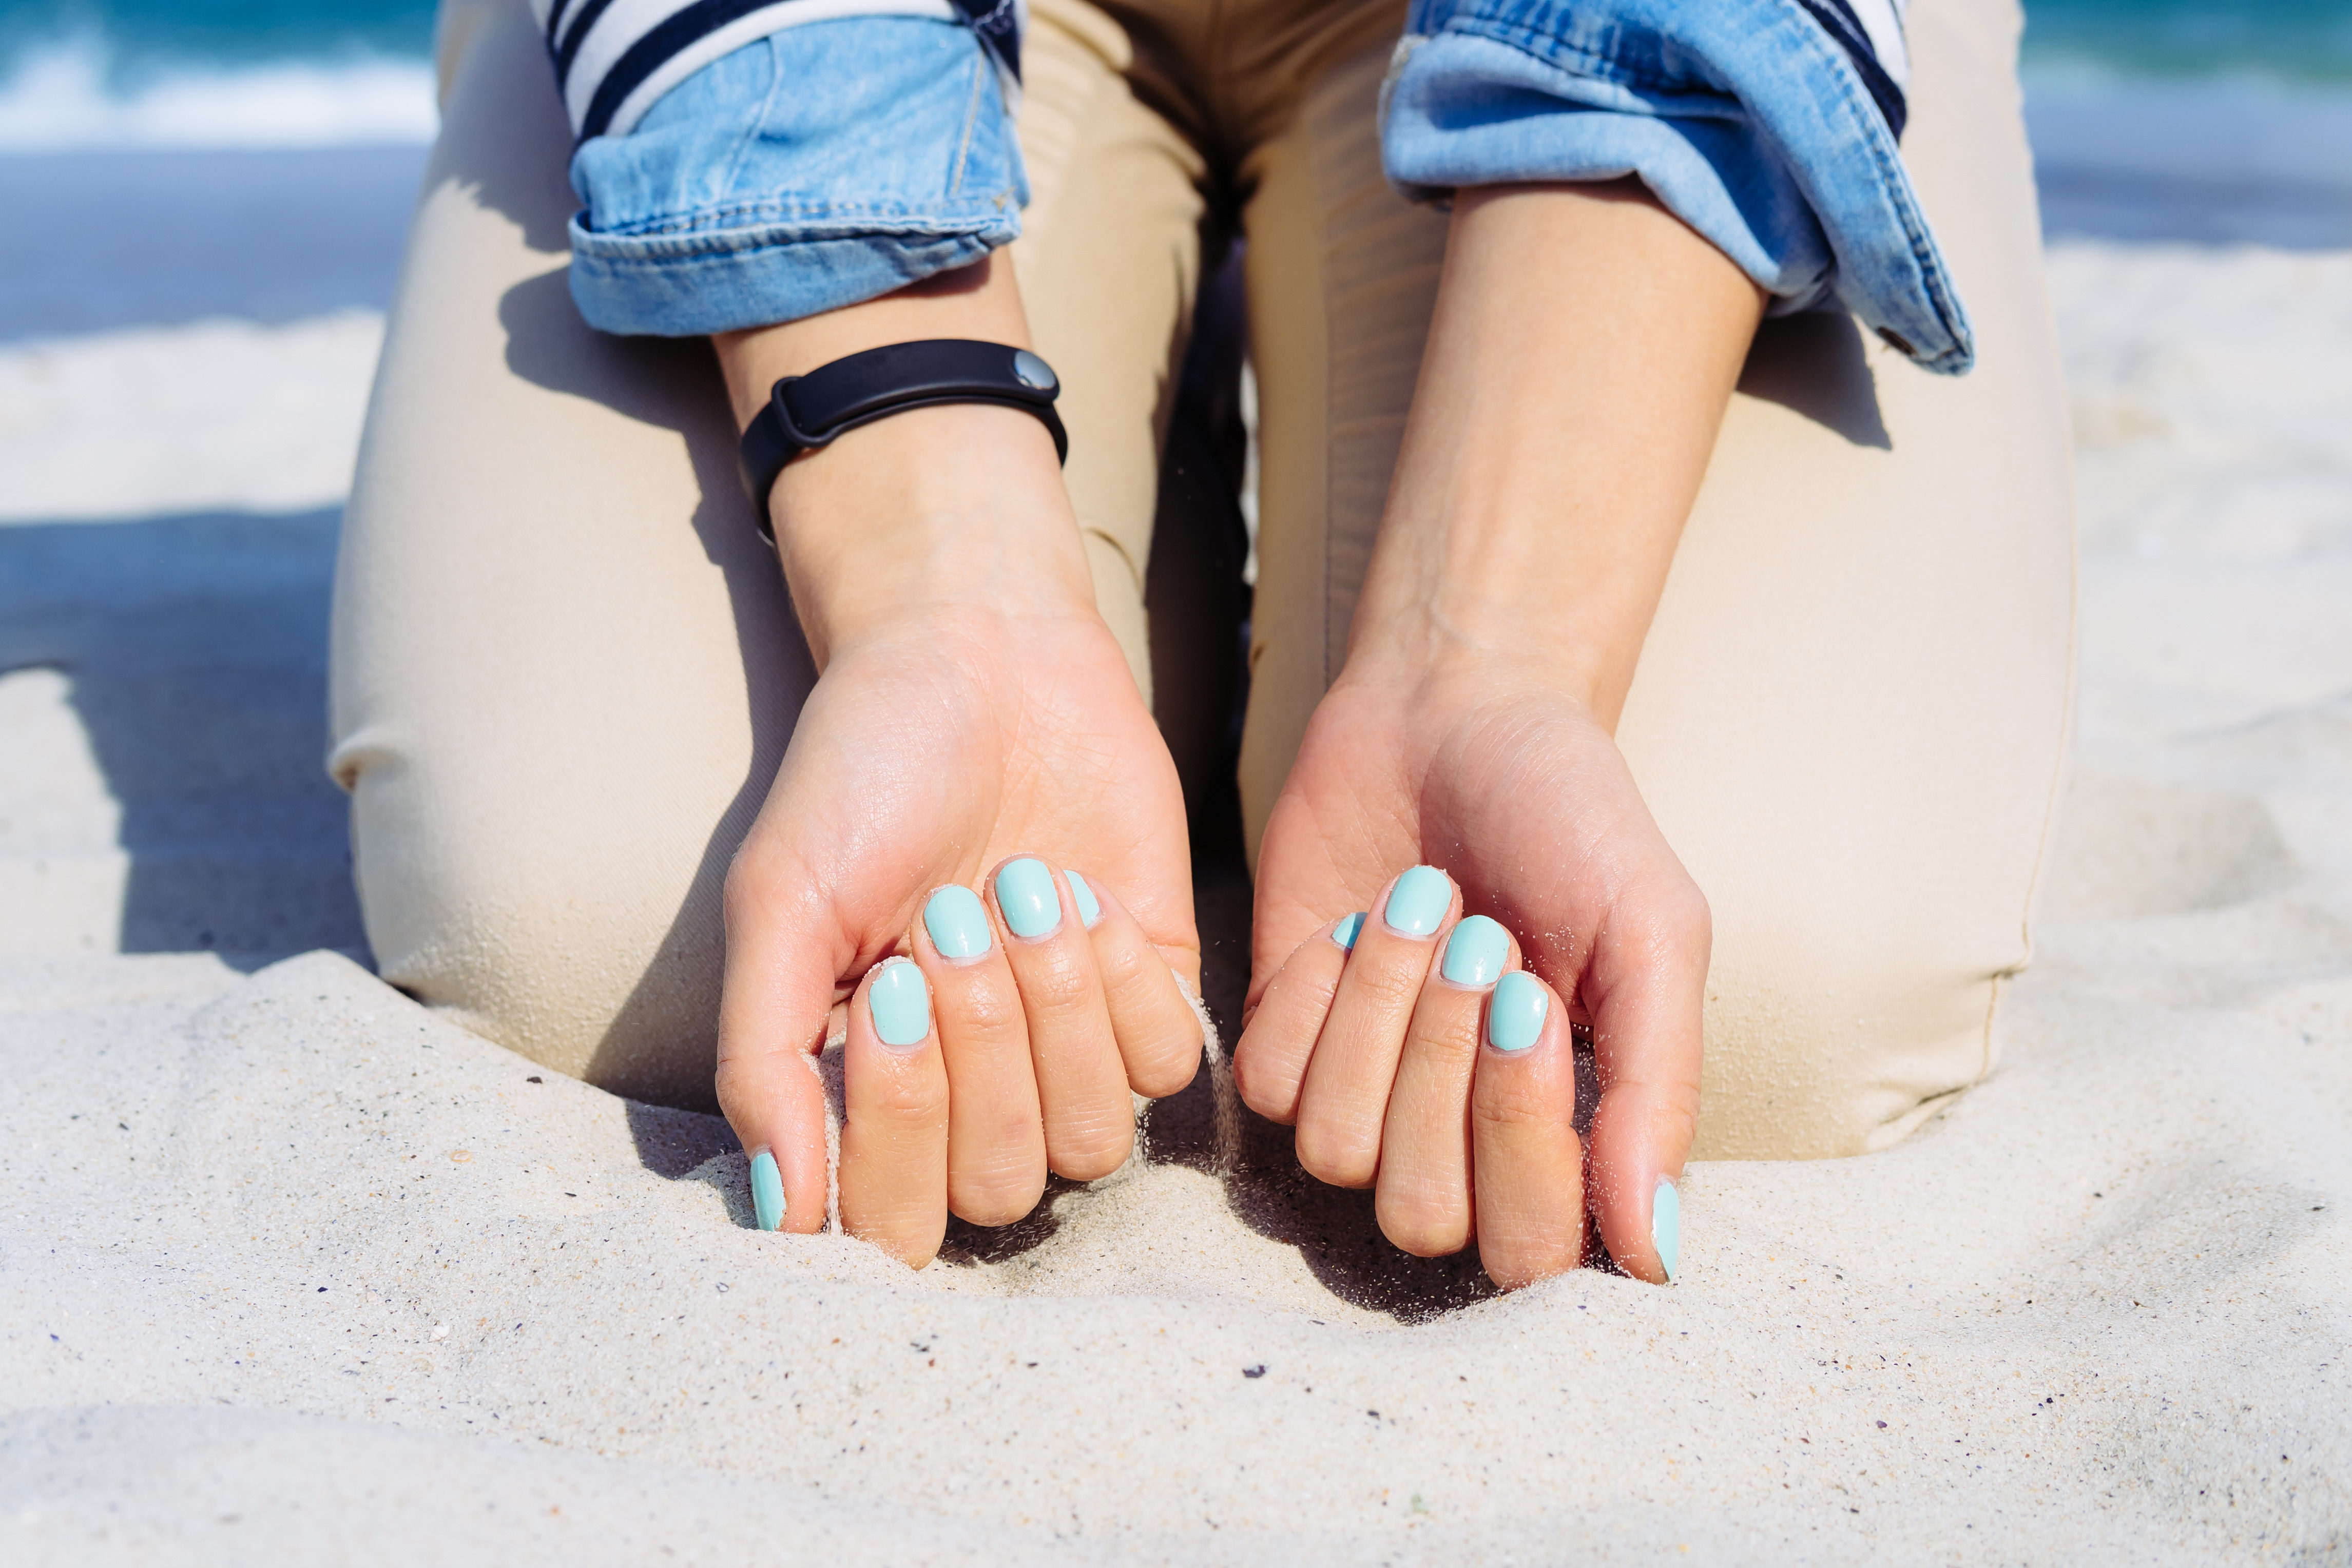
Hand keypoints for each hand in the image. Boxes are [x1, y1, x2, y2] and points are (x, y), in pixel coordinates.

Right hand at [724, 574, 1202, 1262]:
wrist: (978, 657)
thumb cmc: (862, 776)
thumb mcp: (779, 903)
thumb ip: (763, 1061)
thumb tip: (781, 1214)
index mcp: (865, 1092)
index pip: (893, 1223)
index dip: (897, 1129)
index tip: (883, 990)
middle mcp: (971, 1096)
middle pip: (998, 1189)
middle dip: (977, 1050)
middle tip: (947, 918)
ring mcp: (1069, 1055)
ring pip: (1091, 1143)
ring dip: (1052, 1016)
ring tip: (1017, 894)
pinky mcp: (1154, 1000)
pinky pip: (1164, 1069)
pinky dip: (1121, 982)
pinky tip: (1080, 897)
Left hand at [1235, 660, 1705, 1287]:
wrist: (1456, 709)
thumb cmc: (1572, 819)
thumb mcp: (1650, 933)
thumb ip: (1656, 1092)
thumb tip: (1658, 1257)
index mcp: (1566, 1136)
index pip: (1530, 1252)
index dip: (1520, 1141)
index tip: (1531, 998)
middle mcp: (1458, 1144)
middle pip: (1422, 1217)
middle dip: (1442, 1066)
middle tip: (1479, 940)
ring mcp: (1361, 1099)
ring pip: (1336, 1149)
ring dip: (1379, 1012)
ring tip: (1420, 907)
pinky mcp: (1279, 1042)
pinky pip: (1269, 1085)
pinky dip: (1313, 991)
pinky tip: (1352, 919)